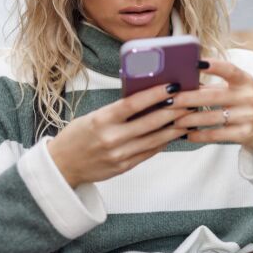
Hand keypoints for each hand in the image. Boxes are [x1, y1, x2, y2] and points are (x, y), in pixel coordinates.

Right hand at [48, 83, 188, 187]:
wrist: (62, 166)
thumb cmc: (78, 135)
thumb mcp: (93, 117)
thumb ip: (118, 110)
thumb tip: (148, 97)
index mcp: (101, 120)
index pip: (133, 103)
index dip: (155, 94)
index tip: (173, 85)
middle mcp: (112, 138)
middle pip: (151, 122)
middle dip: (174, 110)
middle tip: (190, 99)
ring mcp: (119, 155)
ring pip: (156, 139)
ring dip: (175, 126)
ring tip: (189, 115)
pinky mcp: (124, 167)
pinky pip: (150, 152)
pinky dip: (164, 141)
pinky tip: (174, 132)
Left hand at [170, 58, 252, 154]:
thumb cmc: (250, 102)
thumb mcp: (242, 88)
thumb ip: (219, 84)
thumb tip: (185, 82)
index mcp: (246, 81)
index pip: (230, 70)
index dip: (214, 65)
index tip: (196, 63)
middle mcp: (248, 97)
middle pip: (212, 96)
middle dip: (187, 98)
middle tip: (168, 100)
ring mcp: (247, 116)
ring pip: (211, 117)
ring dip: (188, 119)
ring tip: (172, 119)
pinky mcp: (245, 134)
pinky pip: (216, 135)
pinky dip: (199, 135)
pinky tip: (187, 134)